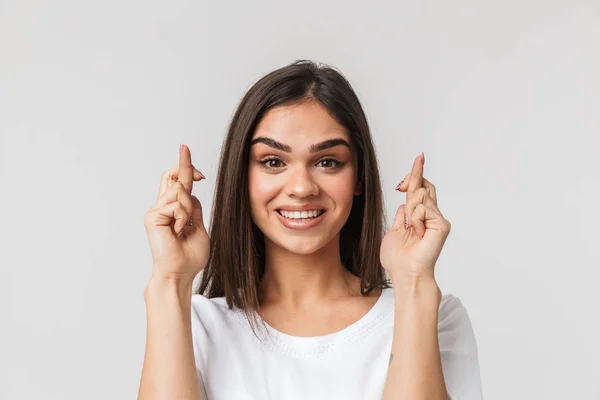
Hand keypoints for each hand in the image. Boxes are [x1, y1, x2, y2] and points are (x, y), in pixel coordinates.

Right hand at [143, 144, 209, 284]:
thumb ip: (193, 209)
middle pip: (171, 176)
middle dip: (185, 166)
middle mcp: (162, 207)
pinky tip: (178, 231)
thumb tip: (190, 191)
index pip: (177, 182)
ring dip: (188, 208)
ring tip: (184, 228)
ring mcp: (156, 211)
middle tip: (195, 165)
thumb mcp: (198, 227)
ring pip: (179, 192)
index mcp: (174, 210)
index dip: (184, 167)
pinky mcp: (152, 217)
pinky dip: (183, 218)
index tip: (188, 154)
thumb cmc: (189, 256)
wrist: (180, 273)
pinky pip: (176, 205)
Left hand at [380, 153, 450, 282]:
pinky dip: (415, 219)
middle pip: (424, 185)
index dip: (417, 173)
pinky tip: (417, 233)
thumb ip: (400, 216)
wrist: (405, 273)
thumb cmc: (398, 258)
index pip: (420, 188)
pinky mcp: (441, 224)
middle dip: (412, 181)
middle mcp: (430, 215)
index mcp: (418, 216)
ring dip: (409, 210)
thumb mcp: (393, 231)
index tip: (419, 158)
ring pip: (420, 195)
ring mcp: (437, 219)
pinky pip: (422, 208)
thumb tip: (404, 203)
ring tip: (411, 229)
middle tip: (403, 198)